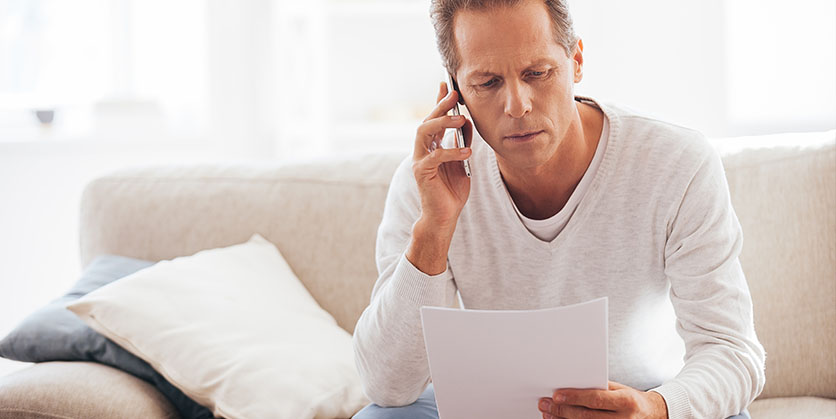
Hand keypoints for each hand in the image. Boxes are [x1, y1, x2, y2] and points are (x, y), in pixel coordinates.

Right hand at [411, 82, 472, 229]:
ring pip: (424, 132)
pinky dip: (451, 151)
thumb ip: (462, 141)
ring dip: (441, 122)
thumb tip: (467, 121)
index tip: (448, 84)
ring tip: (460, 119)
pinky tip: (466, 151)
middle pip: (427, 120)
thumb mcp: (462, 161)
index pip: (434, 118)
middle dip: (440, 105)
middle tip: (455, 94)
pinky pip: (434, 156)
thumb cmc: (452, 189)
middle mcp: (422, 149)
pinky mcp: (421, 172)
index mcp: (431, 145)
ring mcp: (419, 160)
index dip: (440, 101)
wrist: (444, 215)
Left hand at [537, 381, 667, 418]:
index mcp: (626, 401)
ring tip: (548, 414)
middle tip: (544, 404)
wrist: (650, 415)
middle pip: (586, 416)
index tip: (556, 395)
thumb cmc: (629, 399)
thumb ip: (598, 388)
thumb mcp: (618, 389)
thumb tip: (570, 385)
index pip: (596, 399)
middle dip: (562, 410)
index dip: (575, 397)